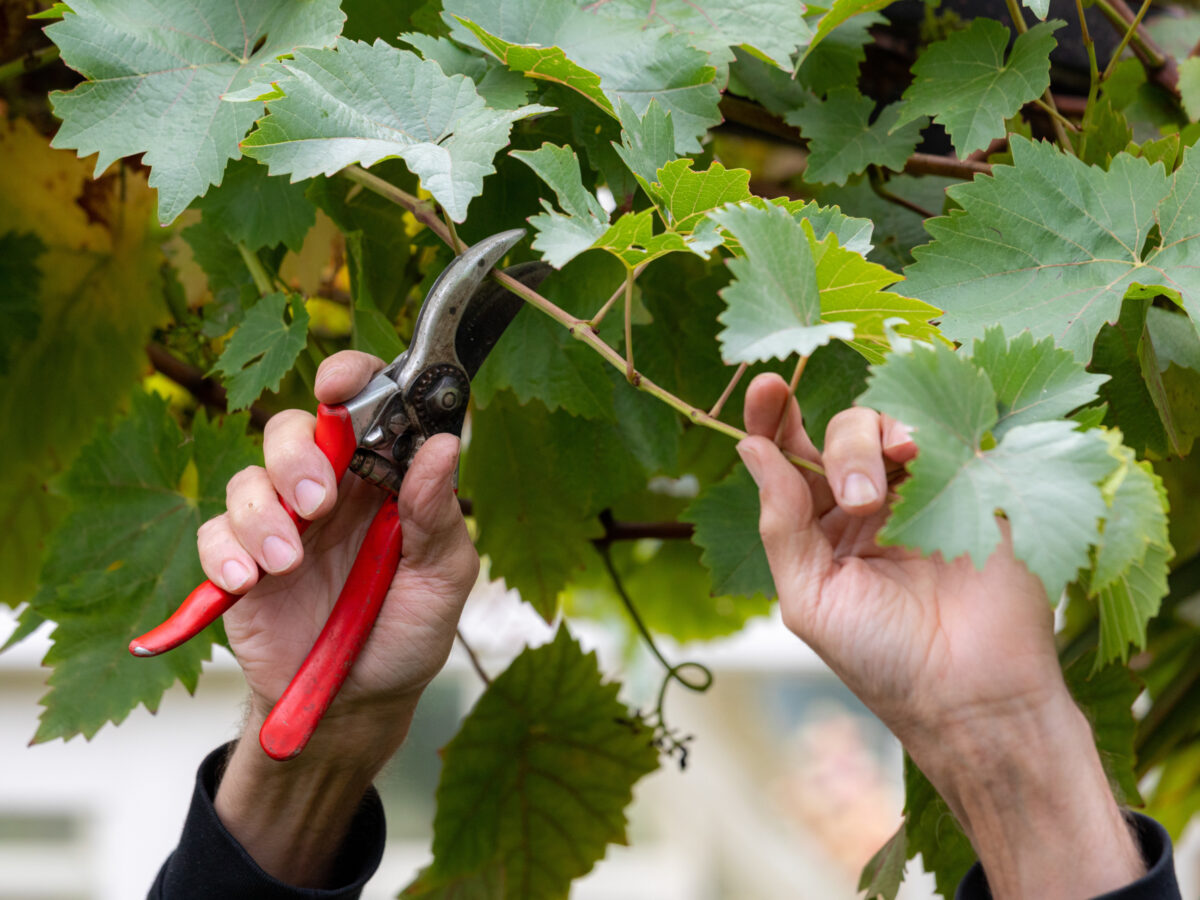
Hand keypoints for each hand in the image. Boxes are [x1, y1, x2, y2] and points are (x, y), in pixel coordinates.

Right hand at [196, 350, 478, 885]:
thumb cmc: (408, 632)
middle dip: (297, 456)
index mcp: (382, 479)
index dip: (350, 380)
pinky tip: (247, 583)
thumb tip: (442, 447)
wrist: (356, 704)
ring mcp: (280, 525)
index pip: (363, 407)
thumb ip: (437, 515)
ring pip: (248, 480)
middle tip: (317, 503)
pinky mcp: (239, 563)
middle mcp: (328, 491)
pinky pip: (214, 534)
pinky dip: (225, 553)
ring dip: (263, 517)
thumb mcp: (442, 579)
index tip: (339, 384)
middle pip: (293, 431)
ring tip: (288, 565)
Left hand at [738, 373, 1142, 899]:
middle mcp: (870, 502)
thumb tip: (751, 449)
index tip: (769, 386)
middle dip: (837, 448)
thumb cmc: (883, 657)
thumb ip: (781, 523)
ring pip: (888, 426)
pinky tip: (920, 456)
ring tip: (880, 494)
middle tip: (856, 500)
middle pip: (839, 433)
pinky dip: (927, 432)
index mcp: (822, 527)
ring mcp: (923, 493)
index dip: (775, 417)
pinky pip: (947, 435)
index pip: (790, 457)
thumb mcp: (811, 597)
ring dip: (872, 441)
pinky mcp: (976, 487)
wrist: (975, 694)